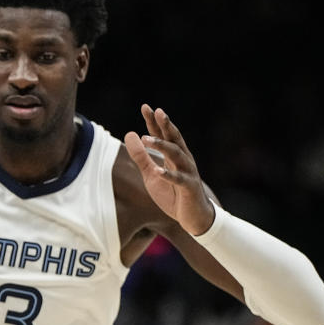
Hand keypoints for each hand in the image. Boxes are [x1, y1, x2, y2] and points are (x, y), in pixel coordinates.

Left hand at [124, 104, 215, 235]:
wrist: (192, 218)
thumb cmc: (172, 194)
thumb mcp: (151, 175)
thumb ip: (141, 157)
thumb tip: (130, 134)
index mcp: (173, 156)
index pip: (163, 134)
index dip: (154, 121)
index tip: (145, 107)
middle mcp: (183, 160)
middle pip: (174, 139)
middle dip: (166, 125)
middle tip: (157, 112)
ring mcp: (188, 172)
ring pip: (177, 155)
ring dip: (162, 146)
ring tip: (147, 139)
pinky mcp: (189, 187)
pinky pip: (179, 179)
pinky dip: (169, 175)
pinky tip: (158, 170)